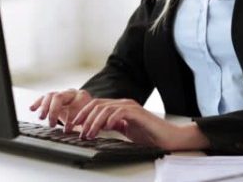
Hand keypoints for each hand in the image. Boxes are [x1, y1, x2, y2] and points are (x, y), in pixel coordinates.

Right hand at [29, 88, 93, 130]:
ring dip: (44, 107)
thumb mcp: (88, 122)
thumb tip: (81, 133)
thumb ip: (84, 125)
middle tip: (51, 125)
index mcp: (82, 96)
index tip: (66, 130)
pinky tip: (31, 109)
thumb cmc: (88, 118)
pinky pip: (44, 98)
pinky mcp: (54, 98)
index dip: (69, 118)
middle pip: (58, 97)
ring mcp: (61, 94)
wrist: (87, 112)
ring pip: (50, 96)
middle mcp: (71, 93)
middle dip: (53, 111)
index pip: (72, 104)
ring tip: (41, 118)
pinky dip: (38, 103)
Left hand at [70, 98, 210, 150]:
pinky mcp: (138, 113)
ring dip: (94, 122)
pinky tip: (106, 128)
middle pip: (97, 105)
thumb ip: (112, 126)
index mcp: (119, 107)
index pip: (96, 106)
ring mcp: (131, 107)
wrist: (169, 139)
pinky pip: (120, 112)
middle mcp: (123, 104)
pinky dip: (111, 119)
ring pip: (106, 108)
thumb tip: (94, 129)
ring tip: (89, 133)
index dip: (83, 114)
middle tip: (78, 131)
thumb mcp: (125, 131)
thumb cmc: (149, 136)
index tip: (73, 125)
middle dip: (84, 117)